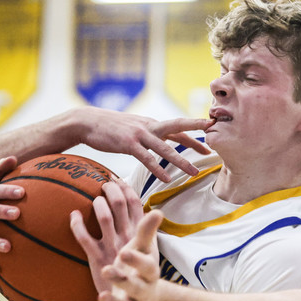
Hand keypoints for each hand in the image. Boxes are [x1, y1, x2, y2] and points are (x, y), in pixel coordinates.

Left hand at [71, 179, 144, 295]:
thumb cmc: (139, 275)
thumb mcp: (148, 252)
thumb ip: (144, 231)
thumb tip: (147, 209)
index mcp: (141, 235)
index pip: (136, 203)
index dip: (126, 188)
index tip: (116, 178)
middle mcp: (128, 239)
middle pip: (120, 205)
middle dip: (110, 190)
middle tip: (103, 183)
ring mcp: (112, 249)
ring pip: (104, 218)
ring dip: (97, 204)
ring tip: (94, 198)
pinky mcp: (97, 260)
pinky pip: (84, 238)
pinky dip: (77, 225)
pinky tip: (73, 216)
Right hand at [79, 108, 212, 181]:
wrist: (87, 122)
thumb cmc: (111, 127)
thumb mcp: (134, 127)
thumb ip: (149, 133)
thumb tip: (161, 139)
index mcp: (152, 123)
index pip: (179, 126)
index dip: (196, 129)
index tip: (213, 132)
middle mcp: (149, 126)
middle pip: (178, 128)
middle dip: (197, 135)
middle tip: (213, 145)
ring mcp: (139, 134)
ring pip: (165, 148)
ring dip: (181, 161)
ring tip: (194, 173)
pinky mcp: (127, 144)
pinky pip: (146, 158)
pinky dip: (157, 169)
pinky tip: (167, 179)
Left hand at [81, 204, 161, 300]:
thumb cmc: (140, 273)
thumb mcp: (143, 253)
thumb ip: (146, 233)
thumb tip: (158, 210)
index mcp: (149, 275)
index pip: (147, 268)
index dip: (136, 261)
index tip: (124, 251)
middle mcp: (142, 294)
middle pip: (136, 288)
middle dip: (122, 279)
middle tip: (107, 269)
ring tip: (102, 295)